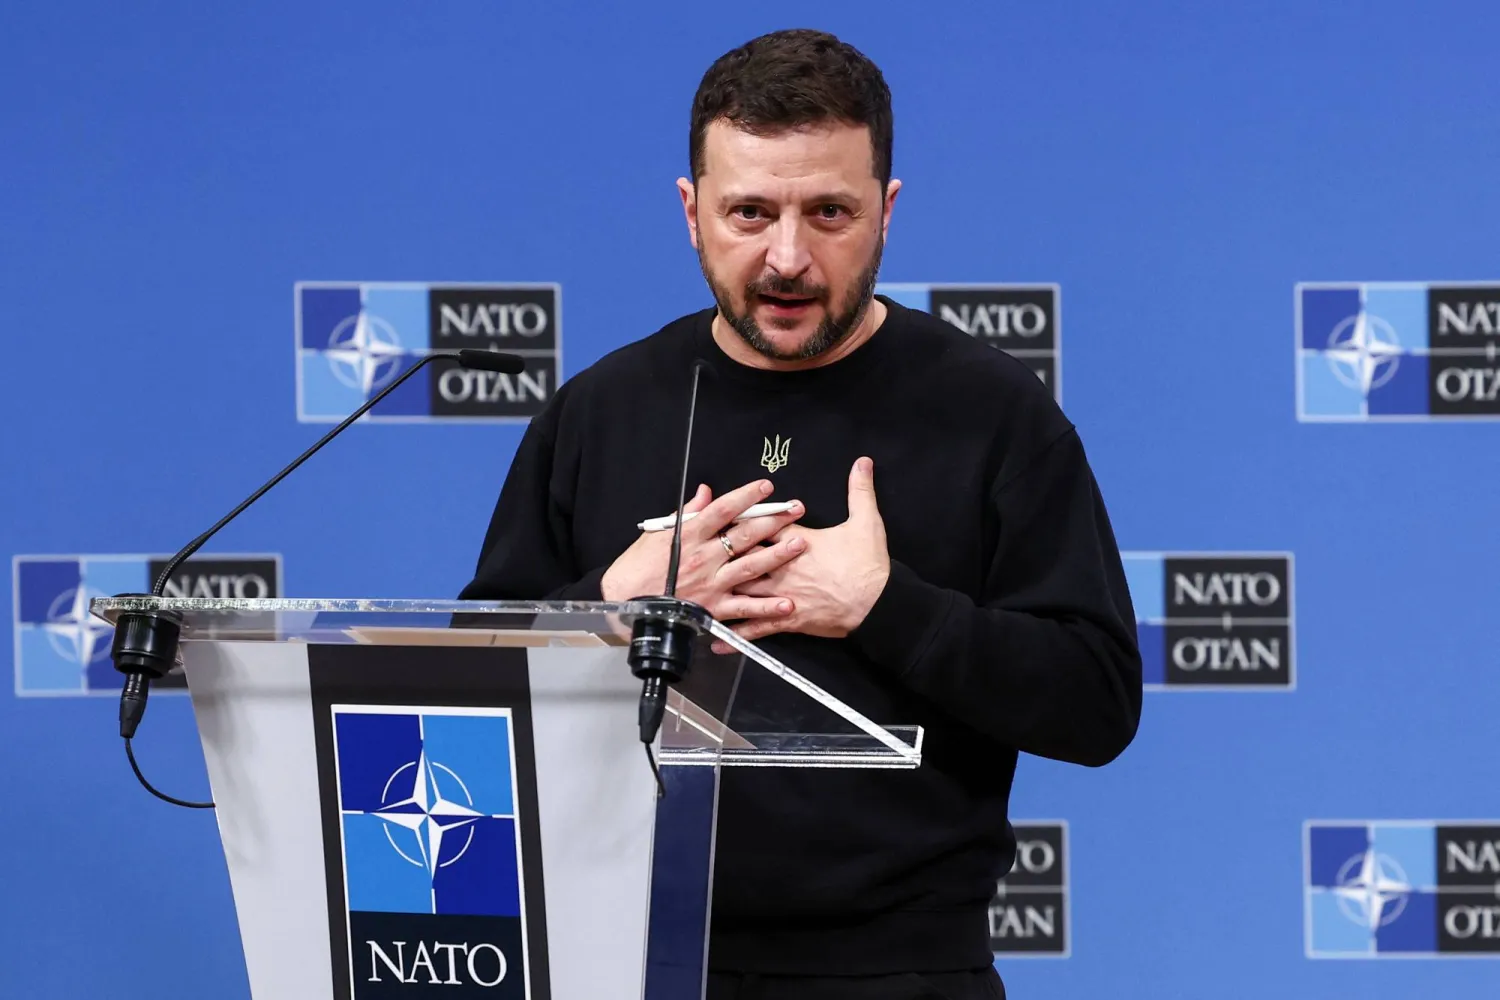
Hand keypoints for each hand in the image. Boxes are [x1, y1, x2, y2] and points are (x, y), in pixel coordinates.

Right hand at [601, 478, 807, 625]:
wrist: (623, 603)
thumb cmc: (638, 568)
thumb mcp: (658, 533)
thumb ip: (688, 513)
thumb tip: (706, 492)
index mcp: (689, 536)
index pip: (723, 510)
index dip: (746, 497)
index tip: (766, 487)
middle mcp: (703, 558)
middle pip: (743, 535)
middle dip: (773, 520)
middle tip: (796, 509)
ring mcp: (710, 584)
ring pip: (750, 568)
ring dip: (777, 556)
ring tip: (799, 545)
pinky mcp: (712, 609)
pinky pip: (744, 609)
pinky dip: (766, 608)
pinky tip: (787, 603)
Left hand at [711, 457, 889, 652]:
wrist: (878, 605)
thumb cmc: (870, 566)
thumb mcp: (867, 522)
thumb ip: (860, 490)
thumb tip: (862, 463)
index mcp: (797, 542)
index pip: (762, 525)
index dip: (742, 518)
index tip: (724, 513)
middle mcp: (782, 568)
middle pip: (743, 555)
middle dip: (720, 552)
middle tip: (695, 549)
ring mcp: (781, 595)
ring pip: (741, 590)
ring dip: (718, 590)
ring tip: (693, 592)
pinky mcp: (786, 619)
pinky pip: (755, 628)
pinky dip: (735, 633)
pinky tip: (715, 639)